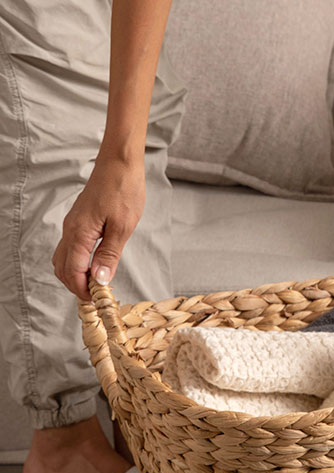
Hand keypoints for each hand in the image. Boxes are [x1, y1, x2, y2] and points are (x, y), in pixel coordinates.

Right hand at [52, 155, 144, 300]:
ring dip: (76, 275)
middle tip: (98, 297)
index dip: (83, 290)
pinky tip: (96, 266)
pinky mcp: (79, 221)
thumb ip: (109, 254)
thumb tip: (100, 279)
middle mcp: (70, 230)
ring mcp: (72, 225)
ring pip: (63, 259)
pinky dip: (78, 263)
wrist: (119, 163)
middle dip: (77, 286)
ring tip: (98, 284)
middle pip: (62, 268)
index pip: (73, 272)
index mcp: (79, 233)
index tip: (99, 301)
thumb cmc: (123, 190)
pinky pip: (70, 248)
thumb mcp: (123, 226)